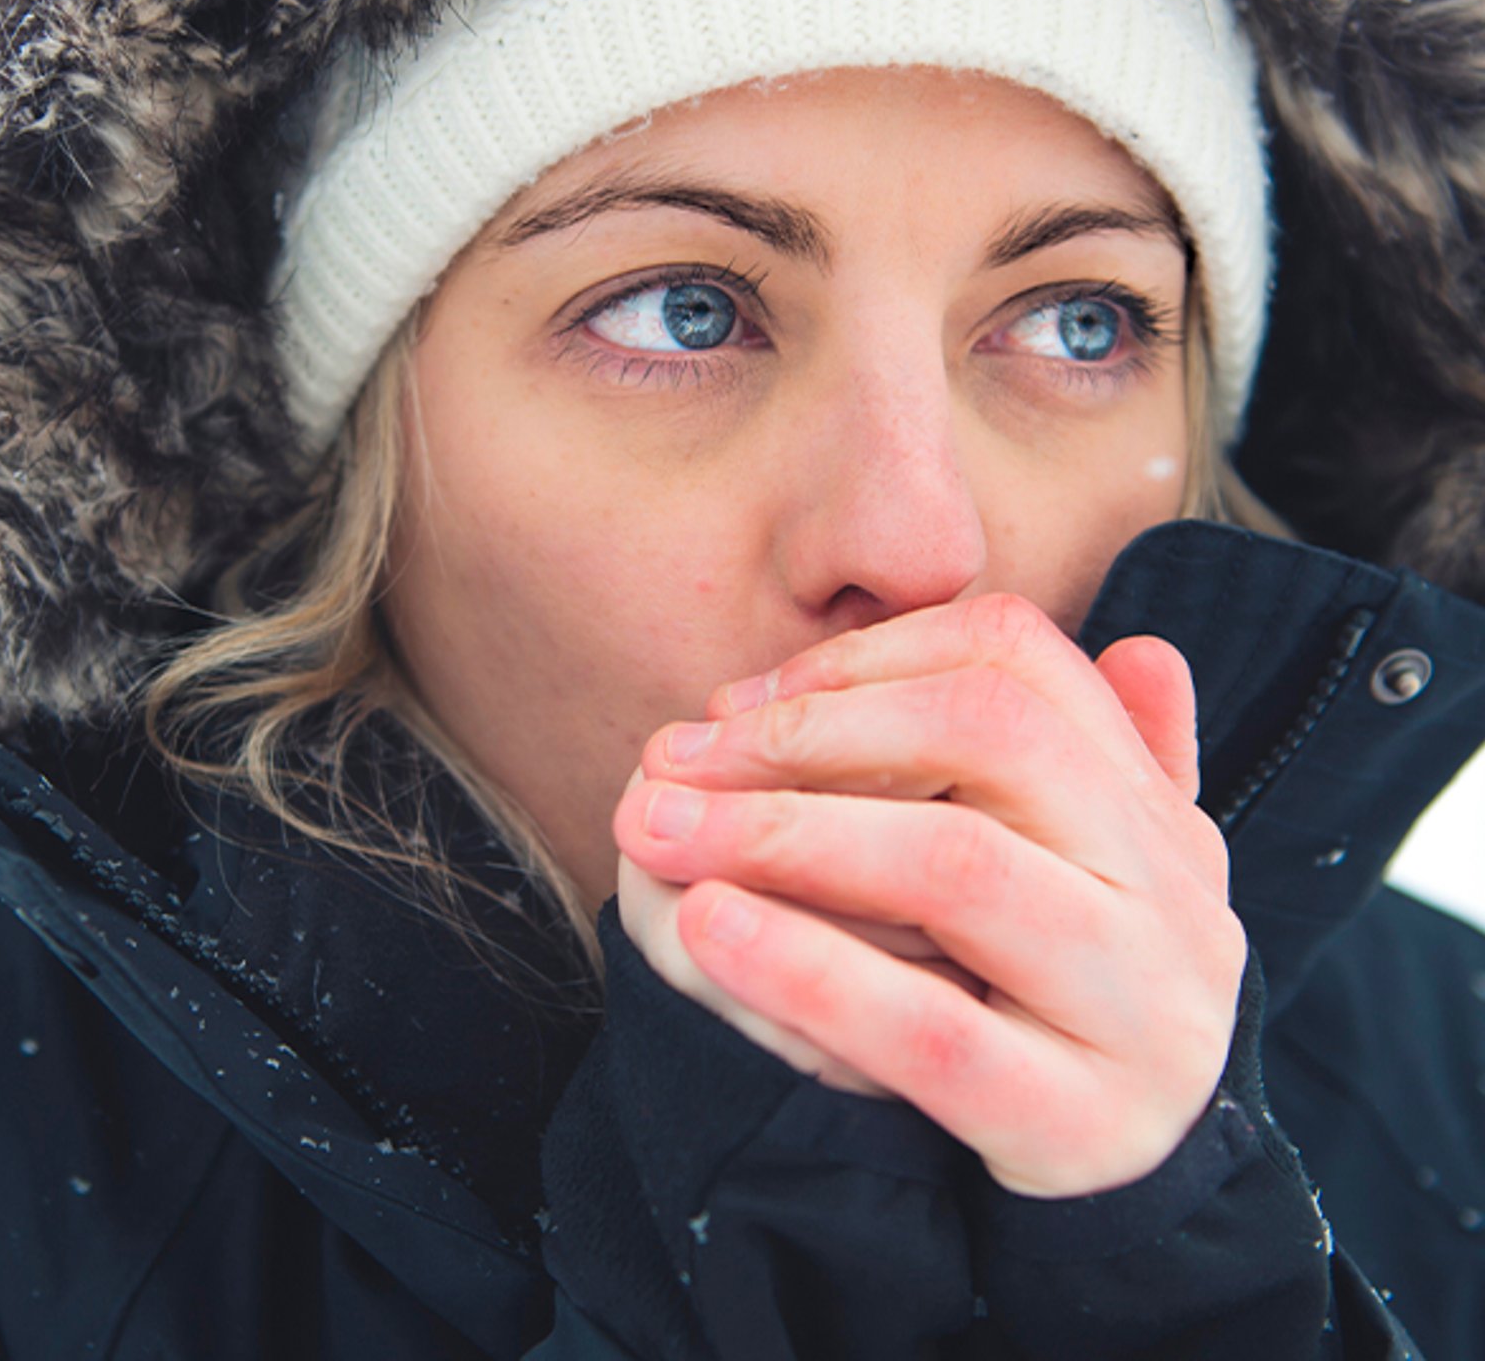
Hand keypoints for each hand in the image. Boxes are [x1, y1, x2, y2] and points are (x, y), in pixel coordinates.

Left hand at [613, 594, 1246, 1198]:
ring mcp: (1137, 1008)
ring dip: (787, 830)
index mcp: (1152, 805)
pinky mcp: (1077, 1122)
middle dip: (810, 732)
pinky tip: (706, 926)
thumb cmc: (1062, 989)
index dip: (868, 656)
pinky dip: (809, 967)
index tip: (744, 701)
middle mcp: (1170, 889)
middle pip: (990, 736)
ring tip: (657, 828)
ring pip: (956, 866)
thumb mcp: (1084, 863)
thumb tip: (1137, 646)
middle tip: (676, 757)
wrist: (1130, 1180)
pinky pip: (933, 1031)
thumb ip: (1082, 759)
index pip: (1016, 656)